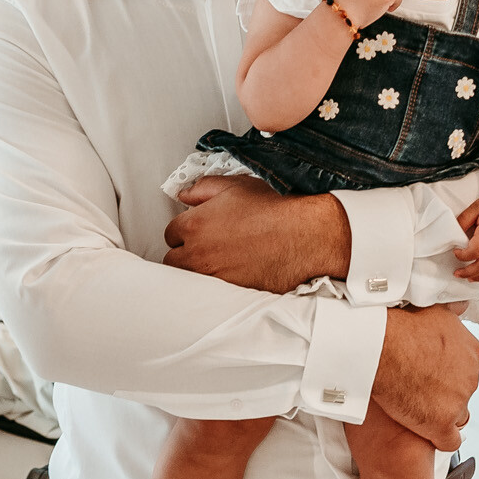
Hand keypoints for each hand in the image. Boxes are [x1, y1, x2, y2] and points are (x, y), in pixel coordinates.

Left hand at [163, 178, 349, 293]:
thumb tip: (183, 196)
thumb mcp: (235, 186)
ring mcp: (214, 277)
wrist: (308, 234)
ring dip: (199, 270)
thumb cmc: (274, 206)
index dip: (185, 230)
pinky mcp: (232, 293)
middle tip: (205, 246)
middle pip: (173, 260)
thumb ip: (201, 189)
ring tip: (219, 260)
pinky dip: (218, 284)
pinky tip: (234, 271)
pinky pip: (213, 292)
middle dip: (185, 253)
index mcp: (194, 225)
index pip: (170, 234)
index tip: (198, 230)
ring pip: (191, 278)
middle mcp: (199, 254)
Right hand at [372, 305, 478, 451]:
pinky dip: (438, 439)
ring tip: (414, 406)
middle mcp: (472, 377)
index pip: (466, 369)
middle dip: (442, 391)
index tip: (428, 370)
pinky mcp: (441, 423)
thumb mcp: (434, 311)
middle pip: (460, 391)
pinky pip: (448, 440)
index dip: (446, 372)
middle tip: (416, 386)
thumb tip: (463, 305)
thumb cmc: (401, 326)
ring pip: (454, 414)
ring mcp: (458, 402)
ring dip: (437, 412)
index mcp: (473, 352)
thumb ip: (452, 313)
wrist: (380, 346)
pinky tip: (427, 434)